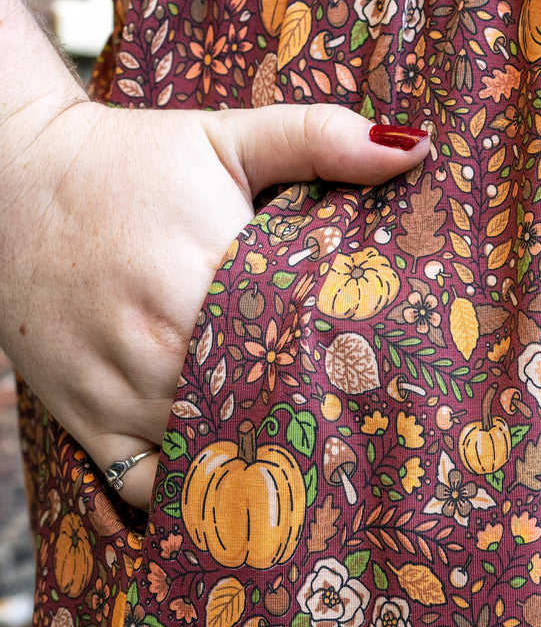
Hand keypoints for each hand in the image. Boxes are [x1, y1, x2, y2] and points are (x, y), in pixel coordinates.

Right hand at [2, 99, 428, 509]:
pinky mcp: (84, 416)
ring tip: (308, 466)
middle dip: (310, 424)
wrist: (8, 181)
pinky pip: (143, 485)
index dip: (347, 372)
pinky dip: (183, 490)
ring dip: (254, 459)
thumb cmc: (129, 161)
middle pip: (261, 411)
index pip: (299, 345)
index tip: (386, 387)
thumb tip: (415, 146)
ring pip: (207, 453)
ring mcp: (118, 387)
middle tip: (364, 441)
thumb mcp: (225, 135)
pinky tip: (220, 476)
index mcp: (205, 270)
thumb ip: (321, 138)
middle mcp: (160, 339)